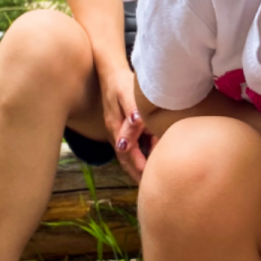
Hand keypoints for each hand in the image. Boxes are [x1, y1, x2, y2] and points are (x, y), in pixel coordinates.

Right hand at [99, 65, 148, 182]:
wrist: (110, 71)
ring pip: (128, 154)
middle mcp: (116, 133)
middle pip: (126, 159)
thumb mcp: (126, 93)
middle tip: (150, 189)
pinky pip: (132, 146)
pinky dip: (140, 155)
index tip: (149, 179)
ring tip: (149, 181)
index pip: (128, 153)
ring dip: (137, 167)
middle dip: (137, 173)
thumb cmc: (121, 82)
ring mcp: (118, 130)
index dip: (139, 166)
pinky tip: (150, 158)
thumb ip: (131, 109)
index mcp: (117, 128)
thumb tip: (137, 122)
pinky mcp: (123, 126)